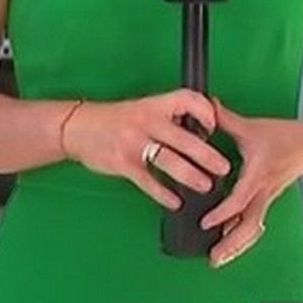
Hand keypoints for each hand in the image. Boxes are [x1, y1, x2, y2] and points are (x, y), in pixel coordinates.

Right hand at [62, 90, 230, 210]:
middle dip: (207, 155)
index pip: (187, 100)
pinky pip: (148, 181)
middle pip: (184, 138)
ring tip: (206, 186)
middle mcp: (146, 121)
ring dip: (191, 176)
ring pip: (169, 161)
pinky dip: (163, 193)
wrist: (78, 127)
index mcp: (154, 104)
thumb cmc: (115, 119)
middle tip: (223, 167)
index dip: (205, 112)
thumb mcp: (143, 108)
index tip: (215, 126)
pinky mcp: (123, 163)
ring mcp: (134, 142)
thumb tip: (200, 133)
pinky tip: (175, 201)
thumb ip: (168, 118)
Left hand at [200, 100, 302, 267]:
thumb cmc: (286, 136)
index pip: (239, 199)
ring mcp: (267, 198)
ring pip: (253, 229)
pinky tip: (228, 244)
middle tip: (211, 258)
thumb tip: (204, 106)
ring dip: (236, 246)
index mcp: (258, 174)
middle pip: (249, 226)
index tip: (204, 222)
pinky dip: (242, 236)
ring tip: (217, 259)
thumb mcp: (253, 126)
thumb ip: (225, 118)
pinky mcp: (268, 200)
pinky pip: (255, 222)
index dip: (222, 213)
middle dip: (231, 244)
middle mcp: (263, 191)